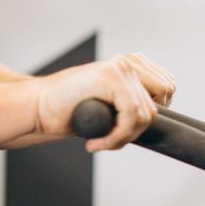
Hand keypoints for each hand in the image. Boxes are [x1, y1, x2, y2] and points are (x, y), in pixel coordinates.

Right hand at [34, 54, 176, 151]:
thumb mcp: (107, 105)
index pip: (168, 87)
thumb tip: (156, 116)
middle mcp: (127, 62)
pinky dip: (116, 138)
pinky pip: (131, 117)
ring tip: (99, 142)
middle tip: (110, 139)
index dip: (153, 113)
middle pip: (160, 104)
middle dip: (137, 129)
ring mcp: (120, 67)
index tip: (125, 128)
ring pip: (146, 114)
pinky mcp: (111, 78)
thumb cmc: (66, 110)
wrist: (36, 108)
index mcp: (130, 64)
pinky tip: (94, 142)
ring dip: (123, 137)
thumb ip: (129, 103)